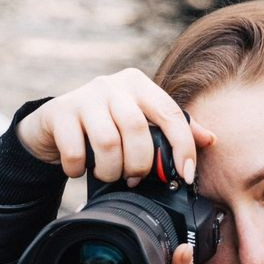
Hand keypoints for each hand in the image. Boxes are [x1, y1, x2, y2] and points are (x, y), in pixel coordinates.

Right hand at [16, 68, 214, 184]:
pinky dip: (79, 169)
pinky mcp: (58, 113)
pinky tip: (80, 170)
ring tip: (109, 175)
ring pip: (108, 142)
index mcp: (139, 85)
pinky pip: (75, 150)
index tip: (186, 176)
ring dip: (110, 170)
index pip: (171, 114)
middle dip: (139, 164)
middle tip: (134, 178)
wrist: (53, 124)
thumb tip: (210, 140)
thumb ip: (173, 129)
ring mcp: (83, 96)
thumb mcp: (141, 123)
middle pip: (138, 130)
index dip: (183, 148)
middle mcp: (112, 85)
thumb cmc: (105, 126)